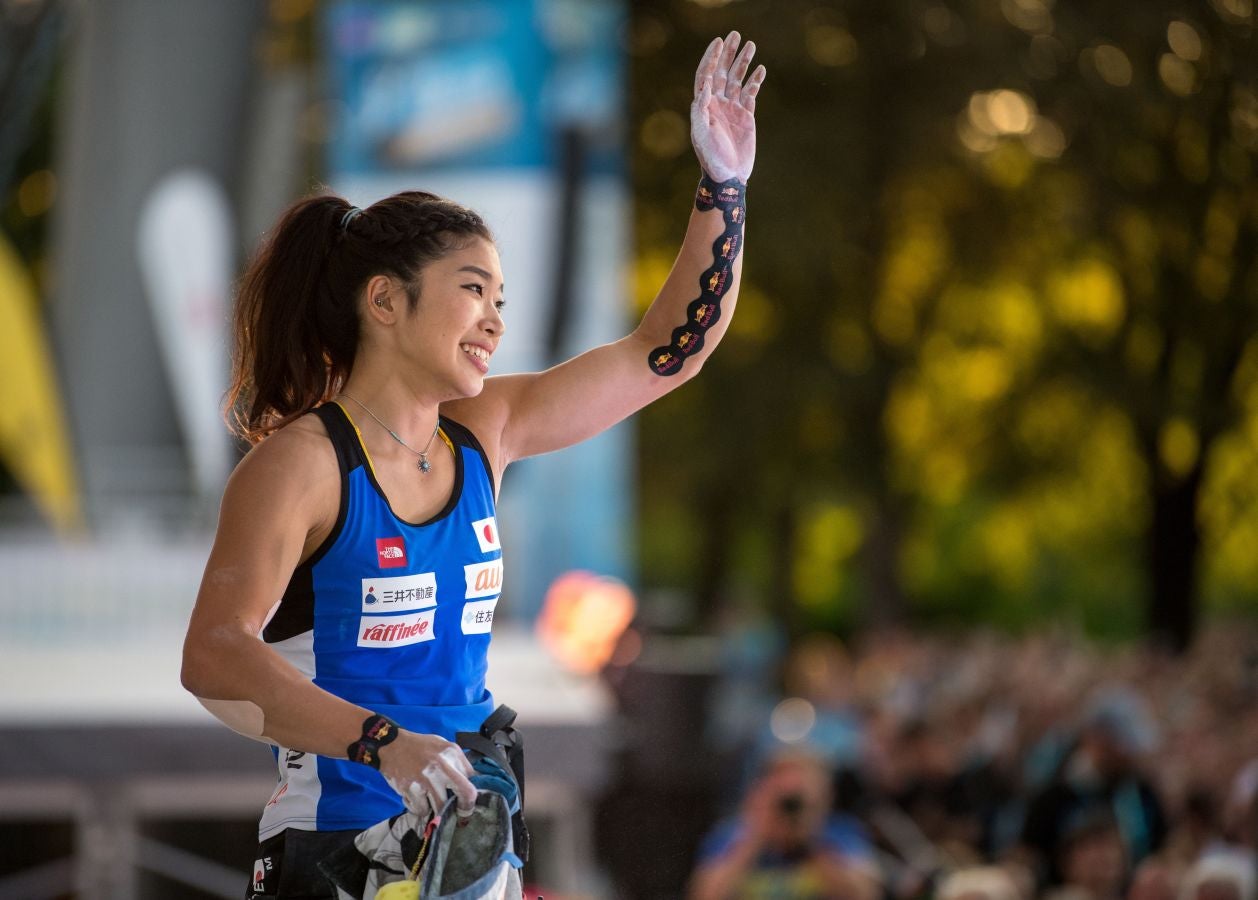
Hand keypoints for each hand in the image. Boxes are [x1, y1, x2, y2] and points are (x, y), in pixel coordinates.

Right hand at [379, 731, 475, 818]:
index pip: (473, 777)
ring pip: (441, 807)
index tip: (467, 800)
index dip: (471, 790)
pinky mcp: (410, 789)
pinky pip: (421, 809)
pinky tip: (417, 798)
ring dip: (438, 810)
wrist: (391, 745)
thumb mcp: (443, 746)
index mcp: (452, 753)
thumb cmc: (420, 747)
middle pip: (466, 794)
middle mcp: (441, 765)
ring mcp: (425, 778)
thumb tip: (473, 782)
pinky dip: (420, 808)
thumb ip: (457, 762)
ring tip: (432, 802)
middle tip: (461, 816)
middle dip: (465, 809)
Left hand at [691, 31, 765, 183]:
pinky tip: (760, 70)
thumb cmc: (711, 157)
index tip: (718, 42)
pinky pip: (751, 93)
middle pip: (722, 72)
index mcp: (704, 106)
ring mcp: (732, 109)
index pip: (706, 75)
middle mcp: (717, 104)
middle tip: (735, 34)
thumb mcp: (701, 133)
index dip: (711, 58)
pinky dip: (755, 81)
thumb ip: (701, 109)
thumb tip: (705, 83)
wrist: (728, 175)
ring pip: (738, 80)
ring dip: (743, 62)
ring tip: (751, 45)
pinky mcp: (746, 116)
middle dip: (728, 54)